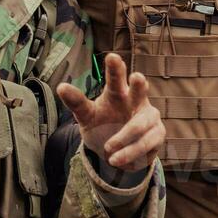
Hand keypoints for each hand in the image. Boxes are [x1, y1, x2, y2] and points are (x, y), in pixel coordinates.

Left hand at [56, 53, 164, 169]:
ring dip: (123, 138)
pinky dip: (131, 153)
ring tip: (108, 151)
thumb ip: (76, 102)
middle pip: (139, 90)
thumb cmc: (102, 125)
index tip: (112, 57)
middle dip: (139, 84)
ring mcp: (150, 116)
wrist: (116, 152)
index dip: (115, 68)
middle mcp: (136, 100)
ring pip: (140, 124)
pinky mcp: (157, 134)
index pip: (116, 79)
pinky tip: (118, 159)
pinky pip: (146, 143)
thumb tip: (60, 86)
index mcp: (118, 93)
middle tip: (136, 77)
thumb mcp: (86, 116)